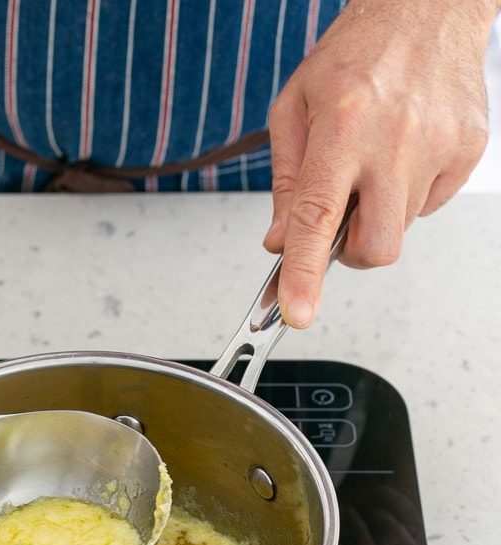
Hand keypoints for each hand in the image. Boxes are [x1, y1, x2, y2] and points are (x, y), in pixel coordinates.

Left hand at [264, 0, 497, 328]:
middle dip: (350, 252)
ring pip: (400, 230)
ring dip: (378, 214)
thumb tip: (279, 241)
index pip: (317, 218)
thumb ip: (285, 181)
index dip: (304, 273)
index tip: (297, 312)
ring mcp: (438, 148)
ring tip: (374, 163)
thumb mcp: (294, 108)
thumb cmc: (356, 54)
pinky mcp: (467, 152)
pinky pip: (429, 205)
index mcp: (343, 128)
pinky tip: (403, 153)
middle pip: (374, 247)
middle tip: (342, 217)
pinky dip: (408, 194)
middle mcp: (394, 141)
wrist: (427, 8)